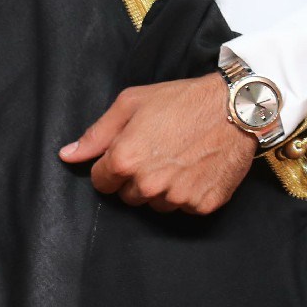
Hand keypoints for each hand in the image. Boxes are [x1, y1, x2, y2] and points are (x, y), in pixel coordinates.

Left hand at [57, 73, 256, 213]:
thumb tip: (67, 155)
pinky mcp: (202, 204)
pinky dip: (191, 192)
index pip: (102, 182)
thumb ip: (97, 133)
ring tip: (183, 158)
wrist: (238, 105)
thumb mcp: (134, 102)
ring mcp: (176, 197)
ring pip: (157, 205)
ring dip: (164, 188)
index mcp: (124, 160)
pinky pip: (185, 207)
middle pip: (129, 196)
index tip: (135, 151)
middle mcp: (147, 184)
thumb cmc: (184, 100)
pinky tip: (200, 168)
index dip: (115, 166)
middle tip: (162, 151)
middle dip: (139, 178)